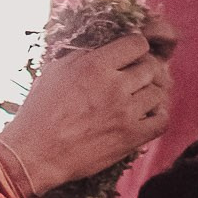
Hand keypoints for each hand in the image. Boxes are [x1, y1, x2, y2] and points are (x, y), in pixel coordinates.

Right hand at [3, 31, 170, 192]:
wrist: (35, 154)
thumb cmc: (39, 112)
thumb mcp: (55, 71)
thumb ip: (82, 56)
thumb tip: (102, 49)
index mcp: (95, 65)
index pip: (137, 43)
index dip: (134, 48)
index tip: (128, 56)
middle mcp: (115, 86)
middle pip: (150, 67)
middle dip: (142, 70)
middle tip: (131, 79)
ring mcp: (126, 113)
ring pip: (158, 93)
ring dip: (148, 94)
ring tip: (135, 100)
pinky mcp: (131, 138)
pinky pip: (161, 121)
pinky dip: (157, 117)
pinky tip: (144, 117)